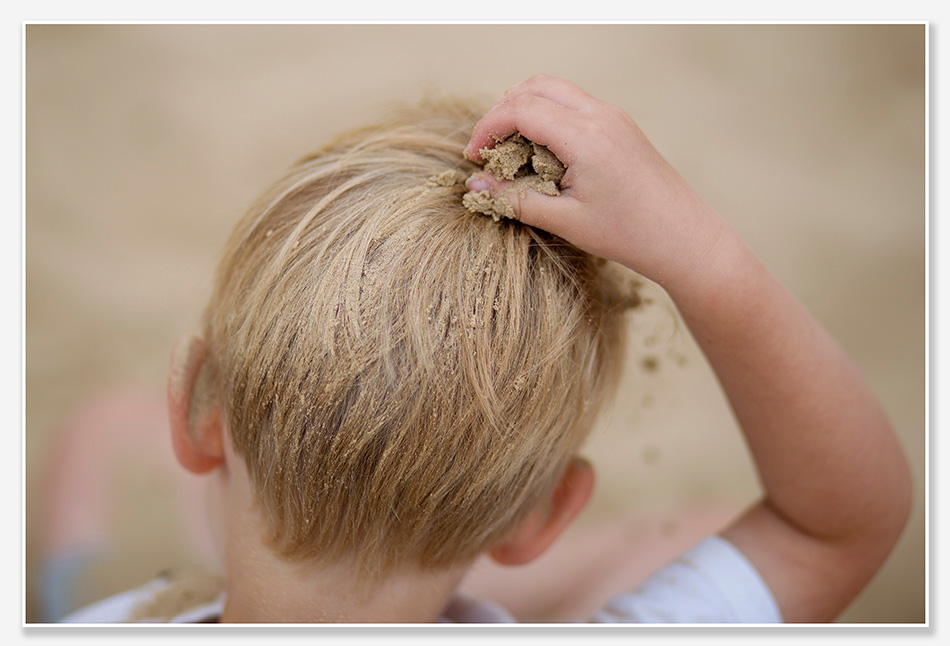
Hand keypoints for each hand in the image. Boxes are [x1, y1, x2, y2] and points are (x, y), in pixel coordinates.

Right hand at [465, 75, 722, 284]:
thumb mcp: (565, 221)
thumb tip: (475, 187)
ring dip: (526, 111)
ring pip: (555, 91)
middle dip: (503, 112)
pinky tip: (544, 154)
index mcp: (586, 137)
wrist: (682, 237)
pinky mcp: (620, 125)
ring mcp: (613, 117)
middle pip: (535, 87)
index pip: (521, 109)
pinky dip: (549, 117)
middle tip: (489, 149)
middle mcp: (601, 116)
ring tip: (513, 151)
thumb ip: (515, 200)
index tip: (475, 158)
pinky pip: (574, 105)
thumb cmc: (629, 233)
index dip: (488, 128)